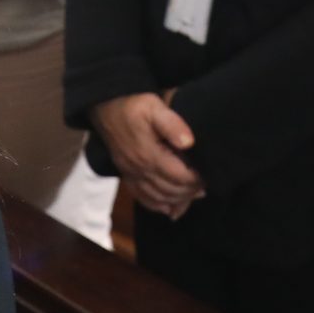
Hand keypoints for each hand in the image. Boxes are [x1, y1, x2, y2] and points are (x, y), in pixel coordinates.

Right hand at [93, 92, 203, 218]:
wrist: (105, 106)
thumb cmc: (133, 105)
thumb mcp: (155, 107)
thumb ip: (173, 125)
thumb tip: (189, 143)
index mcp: (150, 155)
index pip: (179, 177)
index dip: (196, 180)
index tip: (208, 175)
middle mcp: (140, 169)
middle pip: (170, 191)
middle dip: (190, 192)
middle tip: (204, 186)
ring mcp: (131, 174)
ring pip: (157, 198)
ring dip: (177, 200)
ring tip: (193, 195)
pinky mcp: (126, 174)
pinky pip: (141, 197)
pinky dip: (157, 205)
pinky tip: (168, 207)